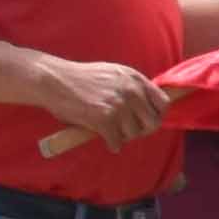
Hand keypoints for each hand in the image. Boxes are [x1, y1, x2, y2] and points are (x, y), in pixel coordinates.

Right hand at [37, 58, 164, 149]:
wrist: (55, 81)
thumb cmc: (81, 79)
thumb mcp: (114, 74)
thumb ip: (131, 87)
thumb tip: (147, 107)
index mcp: (135, 79)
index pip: (163, 103)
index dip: (157, 115)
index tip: (147, 121)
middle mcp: (132, 91)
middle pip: (153, 122)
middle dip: (142, 130)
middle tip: (129, 132)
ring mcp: (119, 105)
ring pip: (134, 134)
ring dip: (124, 137)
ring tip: (113, 133)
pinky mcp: (104, 119)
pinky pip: (117, 141)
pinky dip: (112, 145)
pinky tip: (106, 141)